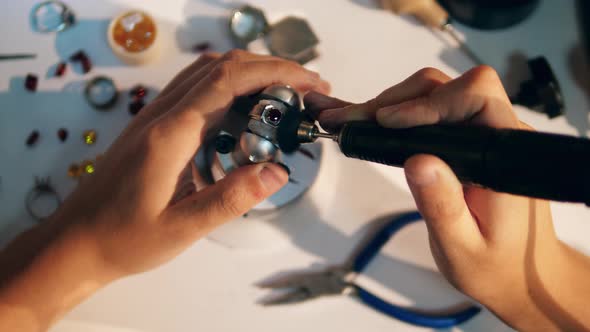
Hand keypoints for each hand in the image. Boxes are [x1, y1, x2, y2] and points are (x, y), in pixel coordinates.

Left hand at [57, 50, 329, 275]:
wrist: (78, 240)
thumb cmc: (124, 238)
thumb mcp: (183, 228)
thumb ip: (231, 198)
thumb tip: (276, 171)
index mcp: (171, 135)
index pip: (229, 81)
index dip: (275, 73)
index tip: (309, 83)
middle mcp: (162, 115)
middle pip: (221, 66)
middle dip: (271, 68)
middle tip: (307, 89)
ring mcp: (155, 116)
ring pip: (208, 72)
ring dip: (250, 73)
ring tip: (284, 96)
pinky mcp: (154, 125)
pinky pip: (196, 89)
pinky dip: (229, 86)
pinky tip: (245, 111)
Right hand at [305, 66, 589, 330]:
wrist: (516, 273)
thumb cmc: (495, 267)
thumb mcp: (462, 249)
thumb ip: (442, 206)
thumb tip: (416, 161)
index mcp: (505, 158)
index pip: (475, 98)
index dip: (428, 103)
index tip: (387, 123)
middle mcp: (497, 136)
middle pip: (446, 89)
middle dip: (395, 101)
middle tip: (350, 122)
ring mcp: (482, 136)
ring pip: (434, 95)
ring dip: (390, 106)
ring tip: (350, 123)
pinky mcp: (466, 142)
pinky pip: (431, 115)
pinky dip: (395, 116)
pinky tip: (365, 122)